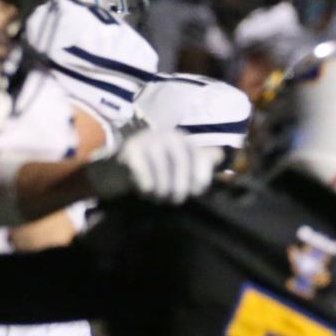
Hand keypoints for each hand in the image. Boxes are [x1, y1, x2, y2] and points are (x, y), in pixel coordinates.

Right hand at [85, 130, 219, 203]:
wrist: (114, 171)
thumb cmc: (153, 171)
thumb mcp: (178, 166)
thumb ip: (200, 161)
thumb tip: (221, 155)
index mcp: (183, 139)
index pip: (202, 158)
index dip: (201, 178)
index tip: (195, 192)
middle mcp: (168, 134)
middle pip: (182, 165)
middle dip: (180, 189)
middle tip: (174, 200)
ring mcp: (148, 139)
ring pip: (163, 173)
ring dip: (162, 192)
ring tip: (157, 196)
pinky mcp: (130, 150)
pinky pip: (146, 178)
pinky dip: (147, 189)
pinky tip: (144, 190)